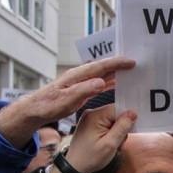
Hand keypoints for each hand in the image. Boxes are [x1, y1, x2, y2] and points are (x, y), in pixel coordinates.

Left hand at [0, 56, 135, 146]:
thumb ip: (84, 91)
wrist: (35, 109)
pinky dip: (109, 82)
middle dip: (119, 64)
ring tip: (130, 73)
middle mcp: (80, 75)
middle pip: (103, 67)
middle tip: (136, 63)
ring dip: (116, 73)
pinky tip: (116, 84)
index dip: (117, 63)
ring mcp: (80, 81)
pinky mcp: (80, 88)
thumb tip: (101, 82)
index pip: (101, 66)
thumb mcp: (67, 101)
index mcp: (78, 75)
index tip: (131, 62)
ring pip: (102, 74)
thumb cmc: (49, 106)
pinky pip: (98, 82)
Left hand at [49, 104, 135, 172]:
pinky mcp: (91, 124)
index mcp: (95, 116)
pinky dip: (111, 133)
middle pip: (116, 114)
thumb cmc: (89, 158)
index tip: (127, 131)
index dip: (127, 120)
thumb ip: (122, 127)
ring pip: (113, 120)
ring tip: (111, 144)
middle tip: (117, 142)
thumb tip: (132, 113)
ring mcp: (90, 118)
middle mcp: (91, 113)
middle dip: (121, 128)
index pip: (118, 108)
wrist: (75, 166)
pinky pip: (107, 124)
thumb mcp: (110, 144)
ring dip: (116, 132)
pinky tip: (107, 142)